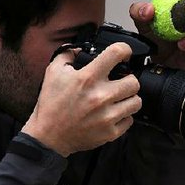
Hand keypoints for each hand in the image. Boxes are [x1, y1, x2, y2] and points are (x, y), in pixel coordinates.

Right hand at [21, 43, 141, 156]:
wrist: (48, 136)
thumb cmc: (51, 105)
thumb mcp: (53, 73)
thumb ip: (68, 55)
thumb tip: (82, 48)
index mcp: (87, 78)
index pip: (116, 53)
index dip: (124, 49)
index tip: (125, 53)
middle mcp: (101, 96)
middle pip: (134, 82)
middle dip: (128, 80)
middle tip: (121, 83)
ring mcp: (107, 116)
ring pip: (136, 101)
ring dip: (129, 99)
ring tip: (119, 99)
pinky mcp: (110, 132)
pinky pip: (130, 120)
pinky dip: (124, 116)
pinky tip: (113, 114)